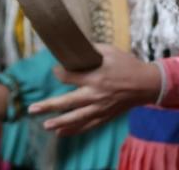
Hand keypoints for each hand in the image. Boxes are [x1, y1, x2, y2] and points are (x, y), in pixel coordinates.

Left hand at [28, 43, 158, 135]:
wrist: (146, 84)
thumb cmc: (127, 64)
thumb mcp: (110, 51)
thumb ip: (91, 49)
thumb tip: (73, 45)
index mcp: (96, 76)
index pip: (70, 77)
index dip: (60, 73)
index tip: (55, 71)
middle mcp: (96, 94)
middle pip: (69, 102)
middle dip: (49, 105)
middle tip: (32, 109)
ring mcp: (100, 107)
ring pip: (77, 118)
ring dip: (59, 122)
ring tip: (45, 126)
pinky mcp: (105, 116)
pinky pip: (87, 125)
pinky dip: (74, 130)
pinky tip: (60, 133)